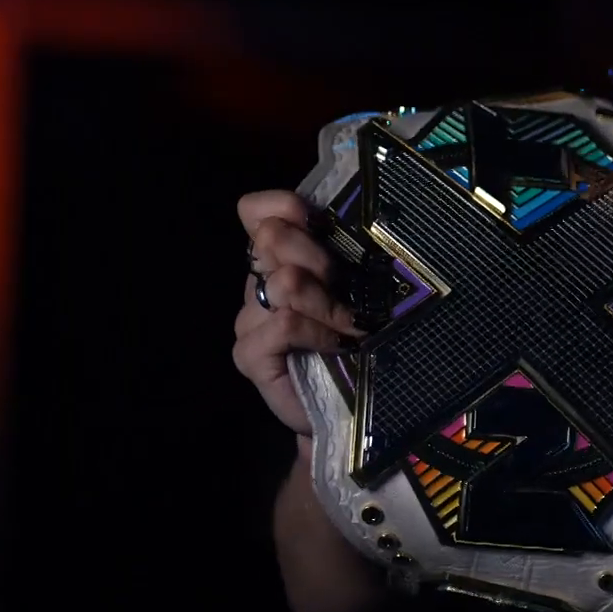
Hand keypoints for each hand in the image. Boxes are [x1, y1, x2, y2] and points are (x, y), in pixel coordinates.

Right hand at [234, 190, 365, 436]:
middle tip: (344, 285)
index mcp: (279, 258)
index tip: (318, 221)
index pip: (256, 210)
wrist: (350, 405)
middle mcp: (257, 282)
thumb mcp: (357, 287)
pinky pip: (285, 323)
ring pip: (285, 281)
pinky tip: (338, 345)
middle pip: (271, 236)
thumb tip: (365, 220)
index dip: (284, 206)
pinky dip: (319, 332)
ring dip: (328, 303)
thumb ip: (347, 254)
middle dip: (318, 256)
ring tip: (351, 324)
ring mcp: (248, 319)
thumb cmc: (356, 340)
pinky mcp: (248, 353)